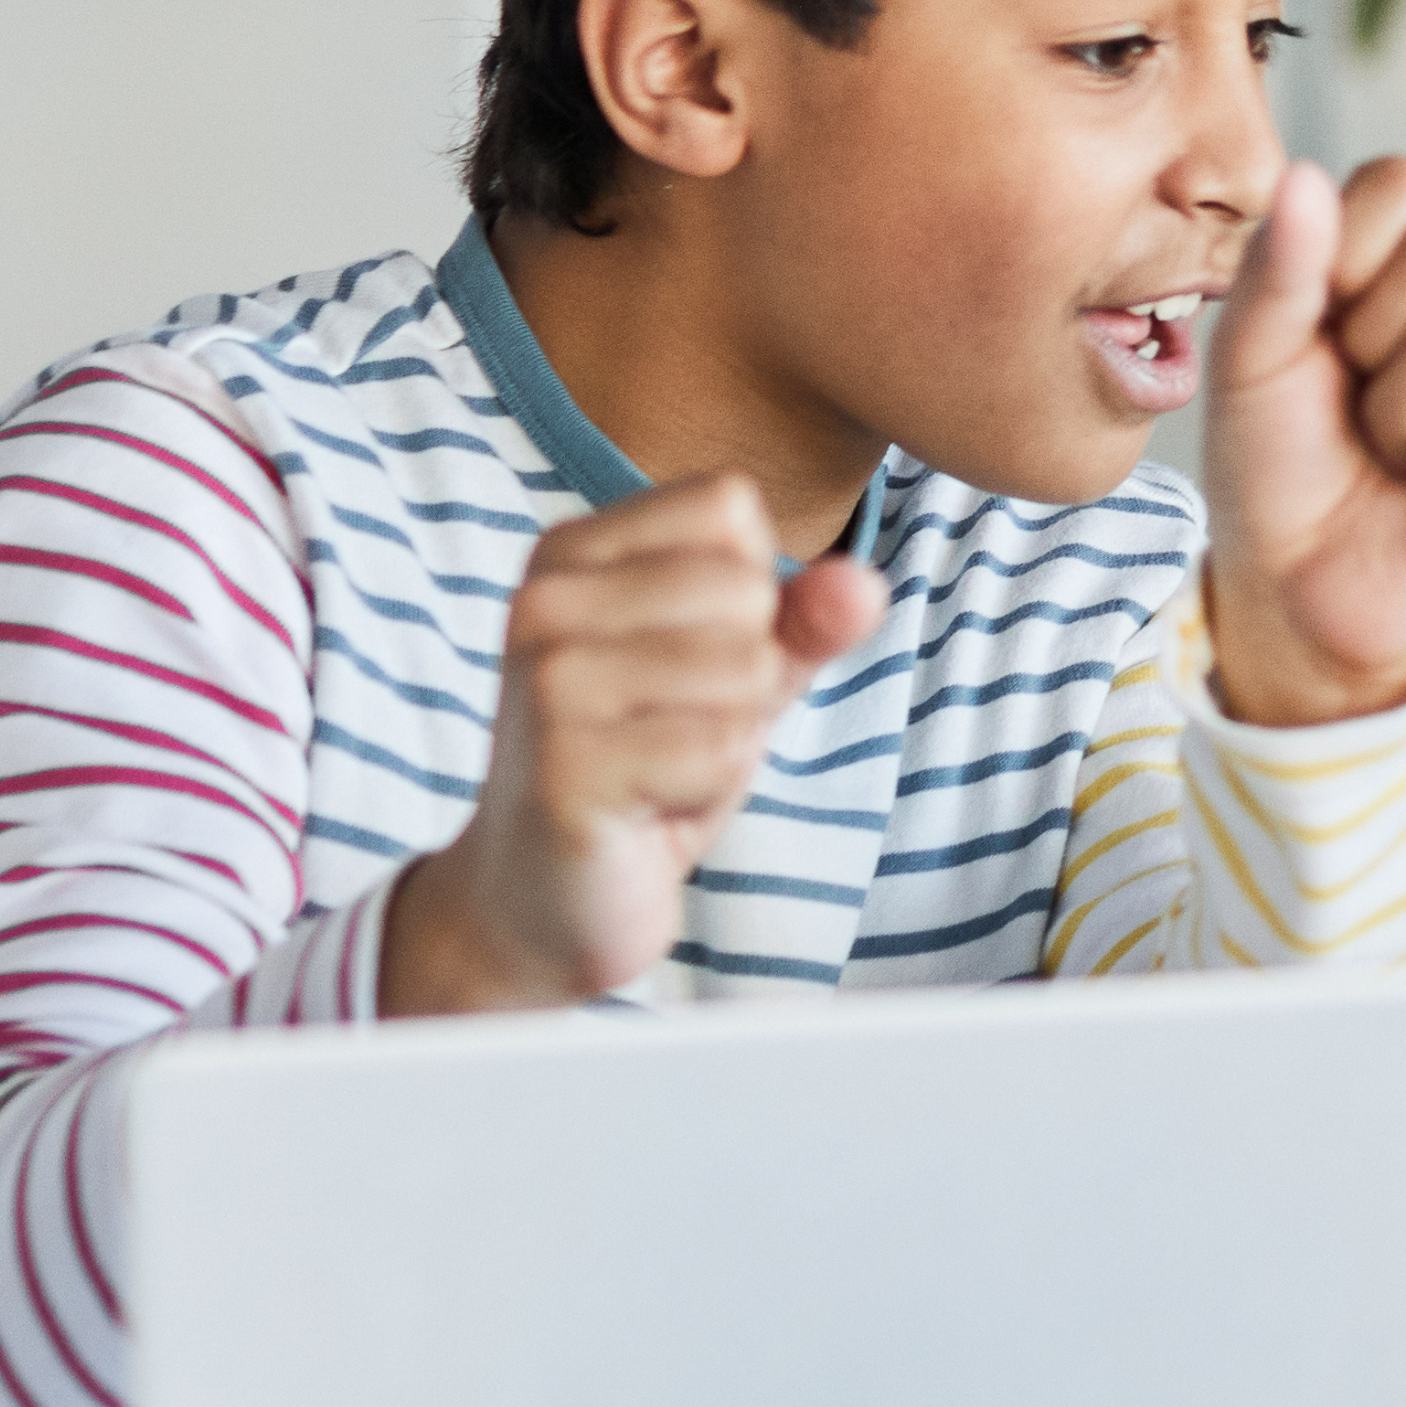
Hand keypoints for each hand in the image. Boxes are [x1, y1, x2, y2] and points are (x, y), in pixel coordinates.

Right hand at [385, 476, 882, 1015]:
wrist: (543, 900)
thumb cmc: (647, 768)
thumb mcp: (738, 675)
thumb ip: (805, 619)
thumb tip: (862, 585)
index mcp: (571, 552)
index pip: (729, 506)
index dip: (751, 595)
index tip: (683, 662)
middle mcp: (545, 601)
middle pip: (747, 588)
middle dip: (744, 676)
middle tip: (669, 731)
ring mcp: (547, 683)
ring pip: (744, 670)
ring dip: (728, 737)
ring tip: (658, 768)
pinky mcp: (566, 768)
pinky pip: (721, 751)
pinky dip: (708, 790)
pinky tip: (646, 808)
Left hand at [1202, 156, 1405, 727]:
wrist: (1292, 585)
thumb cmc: (1276, 464)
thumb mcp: (1250, 357)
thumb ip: (1278, 266)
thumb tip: (1306, 173)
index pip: (1402, 184)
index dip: (1340, 253)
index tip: (1316, 327)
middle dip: (1367, 340)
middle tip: (1357, 402)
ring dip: (1396, 412)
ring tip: (1391, 449)